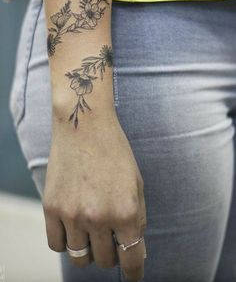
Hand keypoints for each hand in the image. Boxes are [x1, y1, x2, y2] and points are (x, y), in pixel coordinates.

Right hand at [42, 113, 146, 280]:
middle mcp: (99, 218)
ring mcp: (72, 214)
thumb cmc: (115, 152)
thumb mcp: (137, 185)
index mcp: (126, 212)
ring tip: (92, 233)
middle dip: (112, 254)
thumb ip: (136, 220)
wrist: (85, 126)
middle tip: (112, 240)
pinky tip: (73, 228)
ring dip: (89, 250)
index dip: (134, 272)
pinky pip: (56, 244)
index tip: (133, 274)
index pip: (132, 261)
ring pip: (80, 258)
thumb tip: (132, 249)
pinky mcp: (51, 207)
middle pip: (105, 261)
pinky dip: (66, 242)